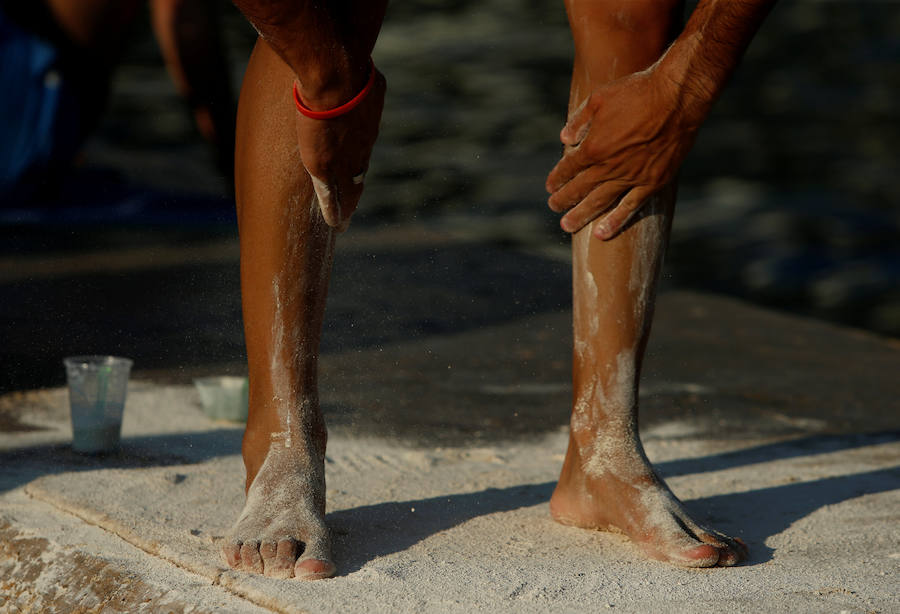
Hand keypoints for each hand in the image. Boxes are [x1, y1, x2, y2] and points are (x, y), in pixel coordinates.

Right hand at [294, 68, 385, 229]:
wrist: (335, 81)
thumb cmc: (351, 71)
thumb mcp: (367, 78)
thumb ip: (366, 83)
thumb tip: (370, 73)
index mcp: (367, 130)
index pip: (362, 151)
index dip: (357, 162)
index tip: (356, 172)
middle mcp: (359, 150)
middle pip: (357, 176)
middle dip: (354, 191)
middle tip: (352, 206)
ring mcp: (343, 160)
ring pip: (346, 190)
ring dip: (345, 208)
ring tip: (343, 223)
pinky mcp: (323, 167)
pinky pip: (329, 195)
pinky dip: (332, 210)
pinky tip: (335, 224)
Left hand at [546, 66, 698, 239]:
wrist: (677, 97)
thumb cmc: (638, 92)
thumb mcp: (600, 98)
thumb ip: (579, 120)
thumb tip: (564, 139)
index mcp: (593, 146)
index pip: (568, 168)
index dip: (557, 177)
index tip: (550, 186)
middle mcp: (608, 166)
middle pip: (579, 189)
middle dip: (563, 199)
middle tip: (553, 206)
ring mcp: (631, 177)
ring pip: (599, 202)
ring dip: (581, 215)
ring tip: (567, 226)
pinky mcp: (652, 182)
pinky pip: (630, 207)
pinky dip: (615, 221)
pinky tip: (602, 234)